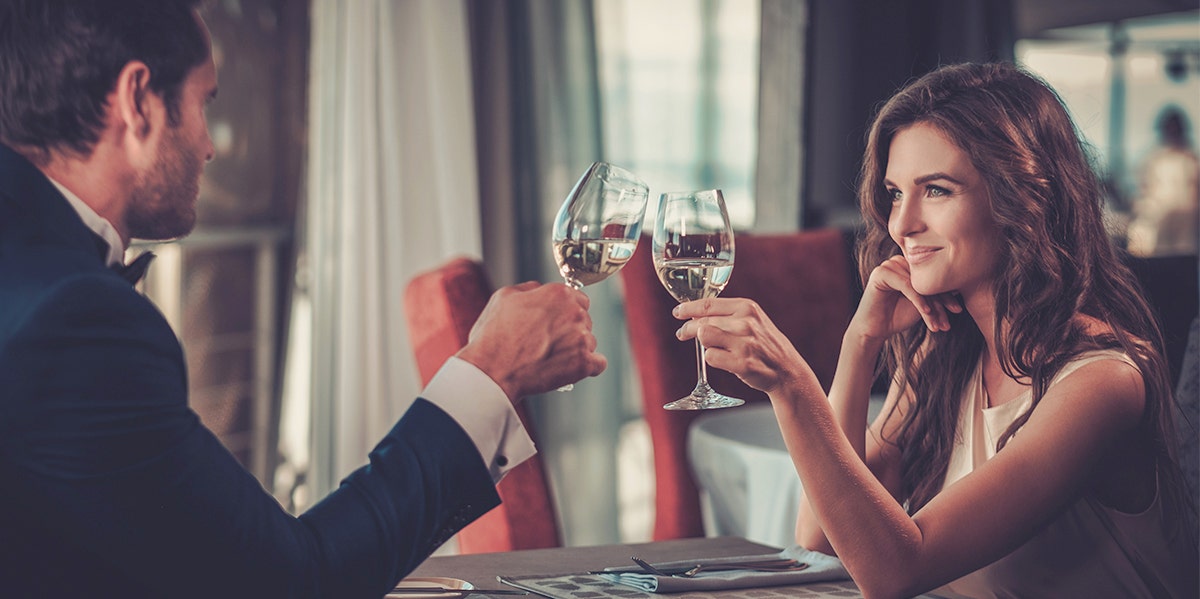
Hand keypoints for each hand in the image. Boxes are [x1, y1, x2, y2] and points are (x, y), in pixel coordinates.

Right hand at [456, 282, 606, 400]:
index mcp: (559, 294)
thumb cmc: (494, 336)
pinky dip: (587, 367)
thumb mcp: (504, 297)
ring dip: (576, 349)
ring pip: (589, 342)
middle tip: (550, 342)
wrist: (492, 371)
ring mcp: (581, 339)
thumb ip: (529, 289)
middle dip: (571, 330)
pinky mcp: (584, 364)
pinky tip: (572, 368)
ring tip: (552, 357)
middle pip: (585, 320)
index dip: (567, 311)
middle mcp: (574, 313)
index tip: (557, 322)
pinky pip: (598, 364)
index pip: (579, 299)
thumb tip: (540, 289)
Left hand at [673, 297, 814, 395]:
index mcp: (747, 307)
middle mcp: (746, 322)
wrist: (787, 369)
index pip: (708, 304)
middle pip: (702, 322)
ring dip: (704, 343)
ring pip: (704, 337)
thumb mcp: (753, 320)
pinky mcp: (742, 363)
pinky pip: (711, 357)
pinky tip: (724, 360)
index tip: (678, 312)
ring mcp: (744, 343)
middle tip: (682, 334)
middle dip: (688, 329)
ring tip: (712, 347)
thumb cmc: (764, 344)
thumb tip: (694, 314)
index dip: (688, 308)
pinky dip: (713, 359)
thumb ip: (727, 314)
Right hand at [851, 255, 960, 341]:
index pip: (932, 277)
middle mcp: (899, 262)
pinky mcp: (881, 273)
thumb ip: (936, 294)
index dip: (946, 294)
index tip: (957, 311)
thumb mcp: (923, 304)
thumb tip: (960, 286)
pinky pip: (906, 285)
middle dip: (941, 301)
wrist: (874, 330)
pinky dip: (918, 299)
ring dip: (931, 305)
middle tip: (951, 318)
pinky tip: (926, 313)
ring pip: (918, 284)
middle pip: (926, 279)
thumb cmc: (898, 317)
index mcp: (909, 266)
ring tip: (937, 323)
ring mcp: (889, 265)